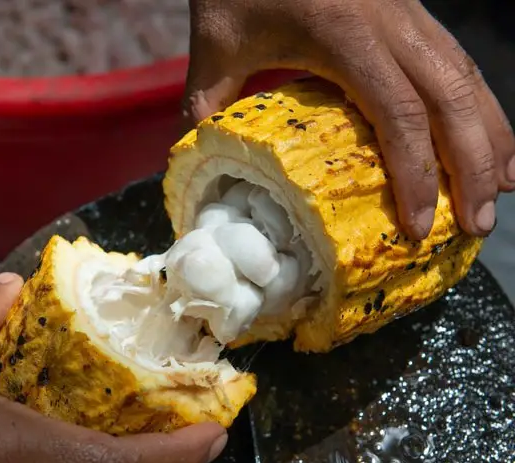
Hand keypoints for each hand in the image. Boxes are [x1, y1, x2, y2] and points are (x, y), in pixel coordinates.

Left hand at [184, 0, 514, 238]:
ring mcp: (410, 13)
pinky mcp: (413, 12)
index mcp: (345, 35)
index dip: (417, 176)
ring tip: (499, 193)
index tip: (419, 226)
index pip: (398, 115)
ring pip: (468, 79)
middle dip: (473, 168)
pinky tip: (489, 141)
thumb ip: (205, 104)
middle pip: (452, 101)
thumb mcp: (216, 44)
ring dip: (491, 139)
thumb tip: (194, 162)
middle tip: (478, 226)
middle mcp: (392, 23)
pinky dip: (481, 106)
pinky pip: (460, 63)